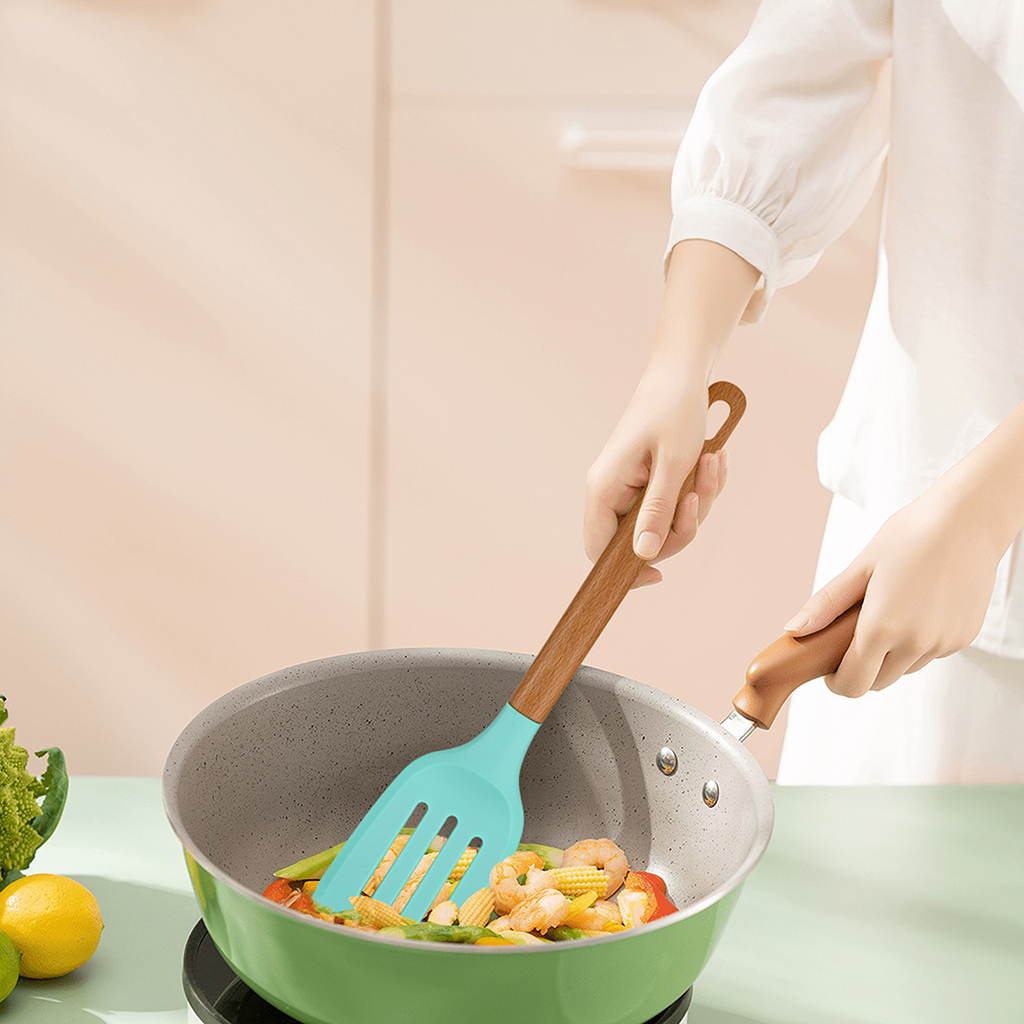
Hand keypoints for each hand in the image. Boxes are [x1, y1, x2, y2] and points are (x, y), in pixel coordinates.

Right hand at [584, 374, 728, 586]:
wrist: (681, 375)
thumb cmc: (672, 410)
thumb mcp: (672, 464)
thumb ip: (656, 512)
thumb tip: (643, 555)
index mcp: (604, 488)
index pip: (599, 549)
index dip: (626, 570)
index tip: (659, 575)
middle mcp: (613, 491)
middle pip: (641, 541)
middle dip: (682, 524)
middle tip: (700, 495)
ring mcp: (632, 487)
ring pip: (665, 523)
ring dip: (698, 502)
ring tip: (711, 464)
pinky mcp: (651, 480)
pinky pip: (676, 504)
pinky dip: (699, 488)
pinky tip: (712, 461)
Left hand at [784, 484, 1005, 696]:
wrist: (970, 520)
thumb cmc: (909, 536)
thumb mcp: (860, 567)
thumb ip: (826, 604)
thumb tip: (792, 630)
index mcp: (881, 627)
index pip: (852, 683)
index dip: (835, 681)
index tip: (829, 667)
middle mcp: (915, 643)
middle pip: (877, 682)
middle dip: (861, 668)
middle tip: (854, 636)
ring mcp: (943, 643)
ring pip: (905, 669)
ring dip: (891, 655)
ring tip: (889, 612)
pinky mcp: (964, 638)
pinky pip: (930, 653)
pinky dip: (918, 642)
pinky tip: (918, 607)